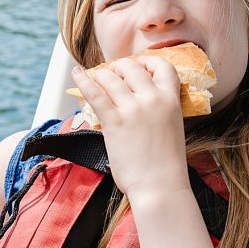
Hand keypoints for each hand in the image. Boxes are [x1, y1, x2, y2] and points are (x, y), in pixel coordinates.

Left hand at [69, 55, 188, 196]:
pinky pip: (94, 92)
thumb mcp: (171, 128)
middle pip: (132, 67)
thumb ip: (158, 110)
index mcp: (172, 101)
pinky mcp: (114, 121)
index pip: (164, 66)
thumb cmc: (165, 164)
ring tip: (97, 77)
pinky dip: (83, 80)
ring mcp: (133, 109)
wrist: (160, 186)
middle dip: (120, 67)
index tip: (139, 64)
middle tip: (113, 74)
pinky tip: (76, 74)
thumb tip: (135, 100)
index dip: (148, 61)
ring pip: (111, 77)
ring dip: (102, 75)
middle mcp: (153, 99)